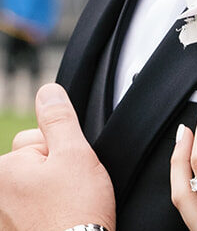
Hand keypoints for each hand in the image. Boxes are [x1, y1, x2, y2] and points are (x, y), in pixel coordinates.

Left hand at [0, 83, 115, 230]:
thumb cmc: (76, 211)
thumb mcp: (75, 154)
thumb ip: (59, 119)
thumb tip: (47, 92)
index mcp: (5, 169)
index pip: (37, 138)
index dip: (63, 149)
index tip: (72, 172)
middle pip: (33, 162)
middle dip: (54, 170)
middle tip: (73, 190)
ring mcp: (3, 216)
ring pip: (35, 187)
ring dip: (52, 193)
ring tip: (69, 208)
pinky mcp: (13, 229)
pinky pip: (33, 209)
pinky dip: (46, 213)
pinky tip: (60, 220)